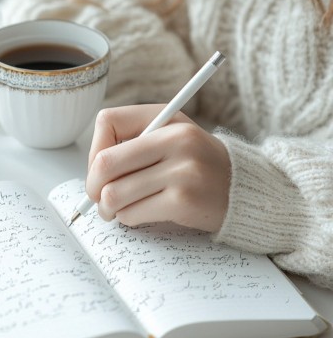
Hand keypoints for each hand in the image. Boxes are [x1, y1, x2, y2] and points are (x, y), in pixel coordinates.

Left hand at [86, 105, 230, 231]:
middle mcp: (175, 140)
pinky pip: (132, 214)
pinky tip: (141, 214)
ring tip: (118, 210)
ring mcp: (181, 171)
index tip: (100, 168)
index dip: (94, 149)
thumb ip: (135, 144)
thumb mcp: (173, 137)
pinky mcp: (183, 201)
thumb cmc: (198, 165)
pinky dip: (129, 218)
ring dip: (109, 208)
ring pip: (114, 194)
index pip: (108, 122)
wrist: (246, 191)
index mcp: (167, 118)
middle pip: (105, 163)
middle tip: (97, 198)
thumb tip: (91, 172)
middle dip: (93, 187)